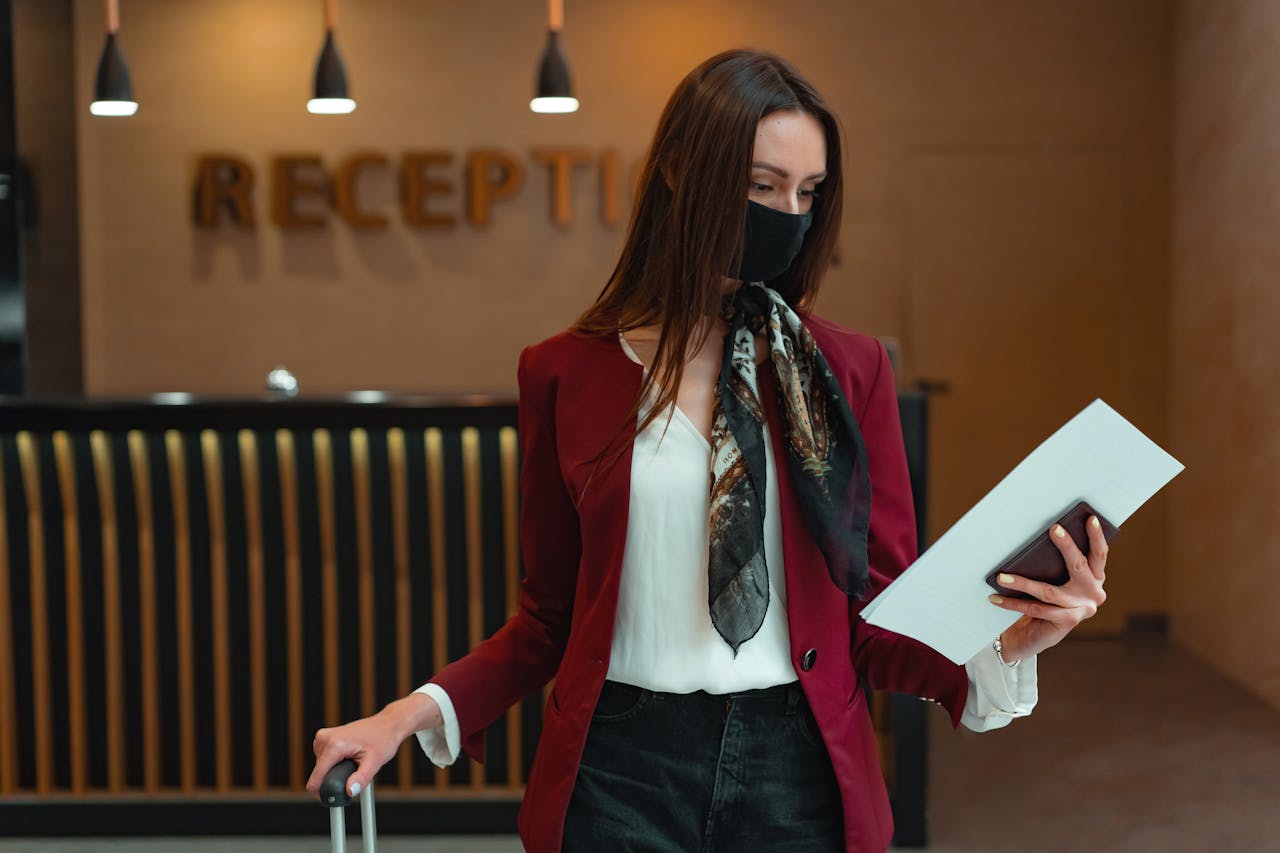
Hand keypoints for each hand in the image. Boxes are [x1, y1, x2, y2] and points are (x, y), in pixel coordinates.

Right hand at [306, 692, 439, 798]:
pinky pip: (323, 759)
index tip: (333, 799)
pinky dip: (333, 763)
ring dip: (333, 771)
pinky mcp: (324, 738)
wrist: (386, 725)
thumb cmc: (383, 740)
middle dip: (332, 779)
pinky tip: (347, 758)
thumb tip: (350, 791)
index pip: (316, 777)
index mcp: (334, 744)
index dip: (321, 792)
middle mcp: (324, 738)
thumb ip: (362, 778)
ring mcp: (322, 737)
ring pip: (320, 767)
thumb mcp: (375, 762)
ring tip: (351, 763)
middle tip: (352, 774)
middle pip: (319, 773)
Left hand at [988, 515, 1108, 661]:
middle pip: (1079, 566)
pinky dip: (1013, 603)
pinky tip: (995, 597)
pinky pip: (1035, 608)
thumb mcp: (1053, 579)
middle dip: (1066, 546)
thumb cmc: (1043, 599)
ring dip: (1021, 582)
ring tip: (1000, 577)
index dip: (1096, 537)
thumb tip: (1038, 536)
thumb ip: (1054, 564)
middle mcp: (1093, 593)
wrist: (1034, 635)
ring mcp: (1082, 609)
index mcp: (1094, 578)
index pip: (1098, 554)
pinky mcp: (1067, 622)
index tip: (1090, 518)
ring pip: (1048, 591)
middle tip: (1053, 529)